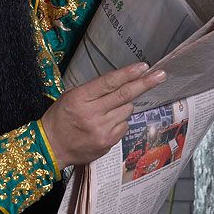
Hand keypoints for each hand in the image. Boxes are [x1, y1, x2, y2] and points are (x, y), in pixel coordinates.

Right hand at [41, 63, 166, 169]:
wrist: (51, 147)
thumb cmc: (60, 117)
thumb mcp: (71, 96)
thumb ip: (94, 90)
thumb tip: (123, 82)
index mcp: (80, 98)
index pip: (109, 83)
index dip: (128, 74)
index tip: (144, 66)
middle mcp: (92, 114)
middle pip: (124, 95)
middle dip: (145, 83)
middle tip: (161, 75)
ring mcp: (102, 130)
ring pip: (127, 110)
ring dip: (124, 106)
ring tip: (107, 110)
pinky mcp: (108, 143)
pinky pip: (124, 126)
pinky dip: (119, 121)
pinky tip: (106, 123)